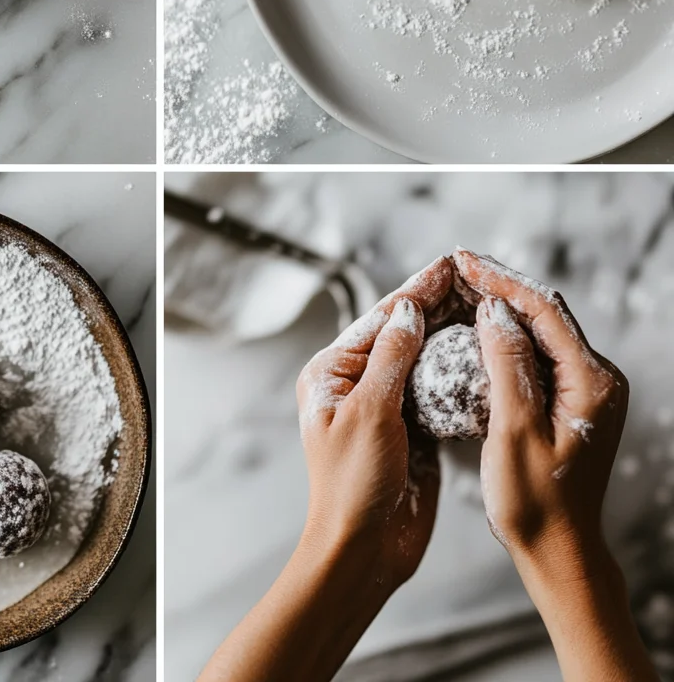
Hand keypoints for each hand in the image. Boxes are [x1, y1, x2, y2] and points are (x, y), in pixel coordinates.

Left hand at [198, 257, 451, 681]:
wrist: (364, 548)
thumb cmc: (352, 484)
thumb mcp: (370, 412)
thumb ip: (391, 358)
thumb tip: (407, 309)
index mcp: (332, 372)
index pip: (380, 319)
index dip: (415, 290)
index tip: (447, 264)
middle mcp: (355, 382)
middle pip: (400, 332)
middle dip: (434, 304)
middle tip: (472, 275)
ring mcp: (383, 405)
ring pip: (420, 357)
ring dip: (448, 332)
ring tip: (481, 302)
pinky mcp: (409, 429)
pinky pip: (434, 389)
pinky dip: (454, 369)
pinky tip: (479, 349)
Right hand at [454, 249, 656, 681]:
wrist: (557, 549)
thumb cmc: (536, 502)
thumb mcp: (514, 430)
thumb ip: (507, 365)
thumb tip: (493, 311)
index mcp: (591, 382)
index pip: (544, 311)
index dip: (501, 280)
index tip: (463, 259)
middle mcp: (595, 379)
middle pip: (545, 313)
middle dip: (500, 285)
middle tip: (458, 264)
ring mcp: (583, 389)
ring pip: (539, 330)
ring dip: (501, 306)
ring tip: (461, 285)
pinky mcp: (568, 401)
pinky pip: (535, 353)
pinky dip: (504, 335)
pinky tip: (476, 328)